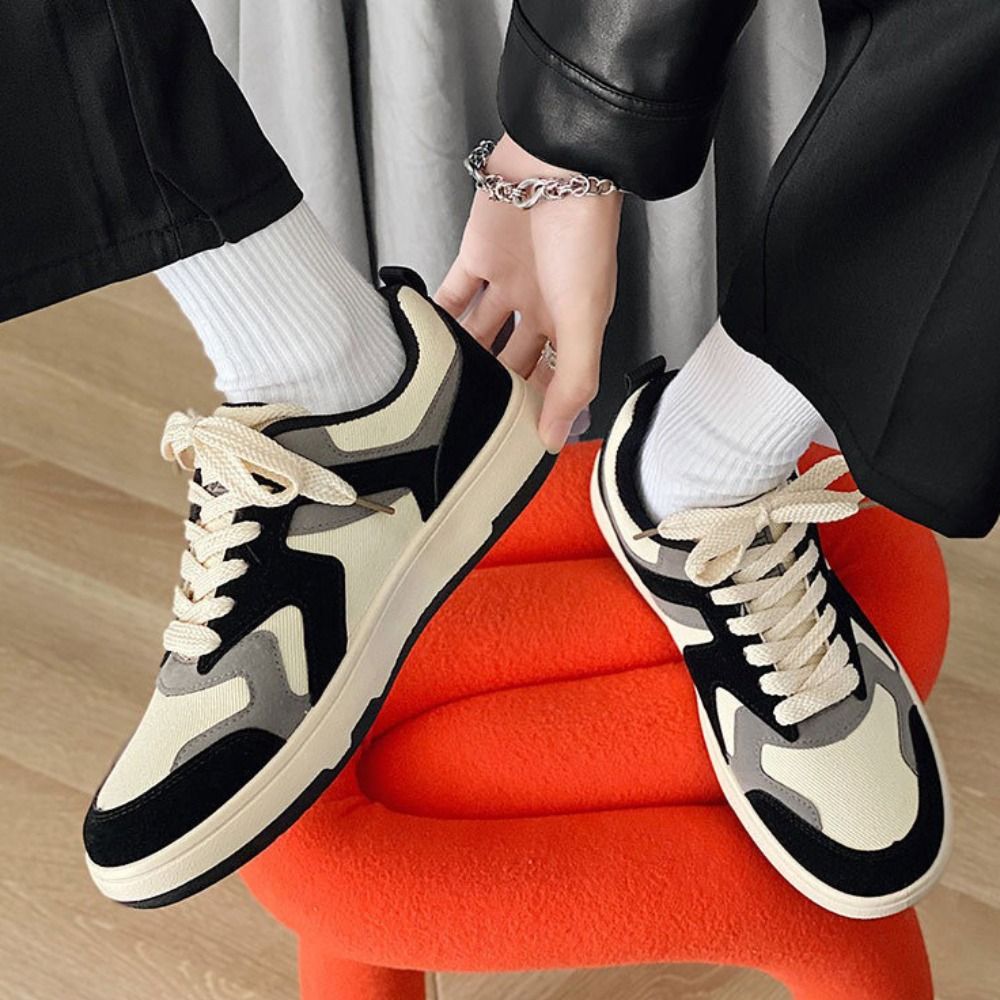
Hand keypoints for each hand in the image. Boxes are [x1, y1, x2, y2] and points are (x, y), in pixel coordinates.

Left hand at [436, 134, 622, 451]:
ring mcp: (507, 282)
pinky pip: (453, 295)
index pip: (552, 380)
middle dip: (495, 387)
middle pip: (513, 360)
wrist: (558, 164)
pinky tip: (422, 339)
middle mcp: (541, 307)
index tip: (510, 442)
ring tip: (437, 388)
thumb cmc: (583, 234)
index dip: (535, 410)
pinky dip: (438, 315)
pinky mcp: (477, 257)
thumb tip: (553, 438)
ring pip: (480, 332)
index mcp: (572, 324)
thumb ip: (572, 381)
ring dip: (462, 356)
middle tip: (466, 419)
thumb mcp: (584, 319)